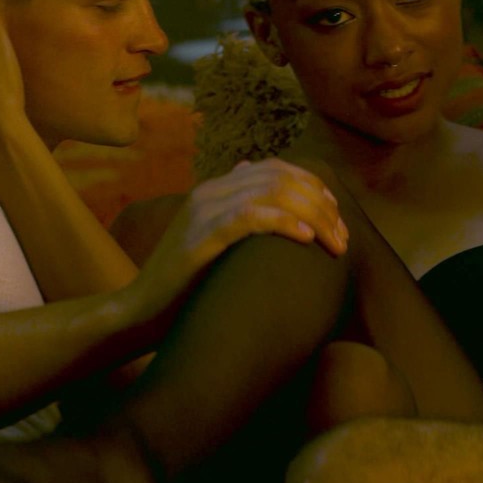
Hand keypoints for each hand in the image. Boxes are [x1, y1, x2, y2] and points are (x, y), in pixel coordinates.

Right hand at [136, 159, 349, 303]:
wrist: (140, 313)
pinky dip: (285, 222)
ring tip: (334, 242)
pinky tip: (307, 238)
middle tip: (343, 237)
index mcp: (215, 190)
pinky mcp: (202, 235)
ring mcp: (204, 210)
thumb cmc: (184, 288)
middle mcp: (210, 191)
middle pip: (281, 177)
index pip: (275, 169)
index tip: (338, 217)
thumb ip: (235, 219)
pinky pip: (252, 215)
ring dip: (313, 215)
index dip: (313, 187)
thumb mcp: (212, 246)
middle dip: (321, 204)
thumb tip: (254, 190)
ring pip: (273, 192)